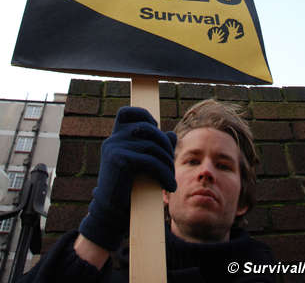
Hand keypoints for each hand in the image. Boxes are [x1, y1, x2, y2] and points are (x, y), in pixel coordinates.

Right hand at [79, 107, 176, 250]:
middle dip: (166, 146)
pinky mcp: (120, 160)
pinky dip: (164, 174)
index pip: (126, 113)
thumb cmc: (128, 189)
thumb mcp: (142, 165)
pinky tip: (170, 185)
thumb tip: (171, 134)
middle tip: (171, 165)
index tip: (155, 128)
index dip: (143, 115)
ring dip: (167, 163)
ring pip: (153, 146)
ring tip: (171, 179)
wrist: (111, 214)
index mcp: (115, 138)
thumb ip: (155, 147)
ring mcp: (115, 148)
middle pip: (149, 129)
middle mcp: (113, 139)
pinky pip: (151, 161)